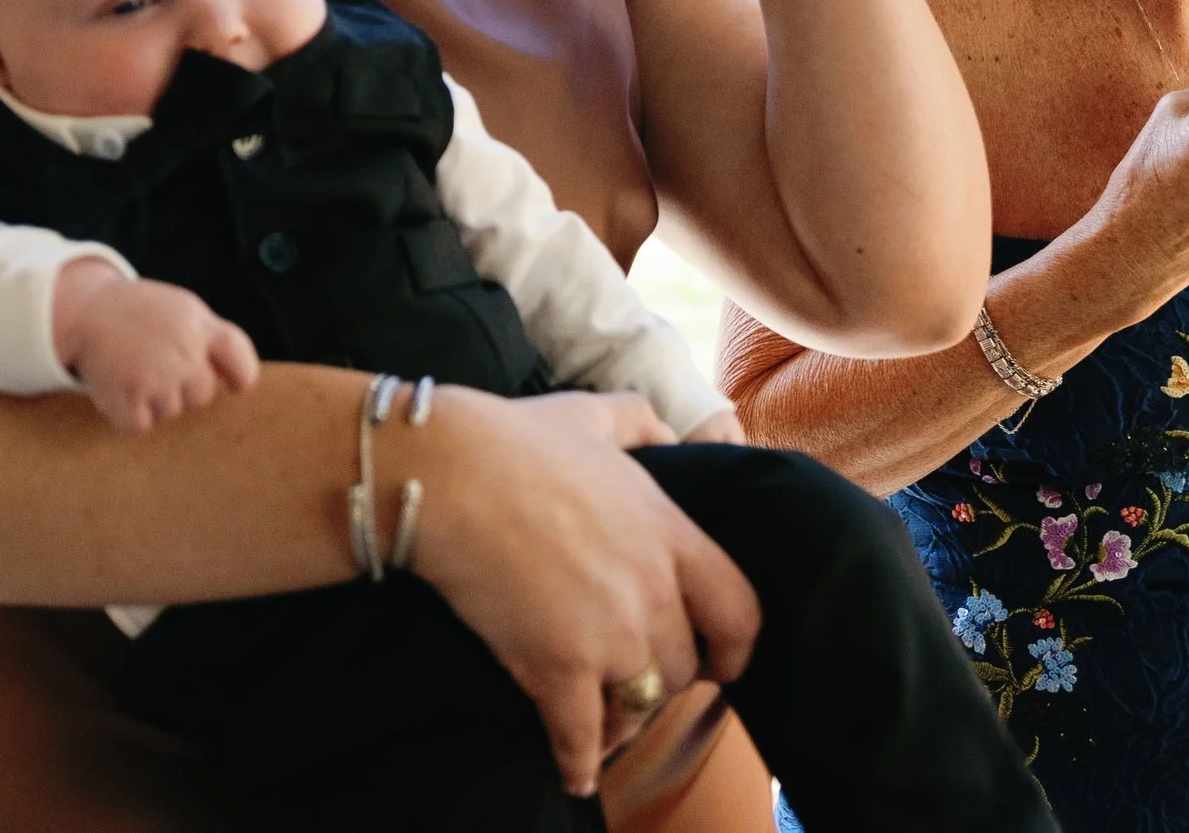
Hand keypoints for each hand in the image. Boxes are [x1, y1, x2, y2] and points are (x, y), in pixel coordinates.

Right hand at [52, 260, 259, 432]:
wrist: (88, 310)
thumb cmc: (144, 313)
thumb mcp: (185, 310)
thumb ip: (214, 339)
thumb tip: (237, 383)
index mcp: (202, 328)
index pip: (242, 366)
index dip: (239, 379)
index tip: (233, 385)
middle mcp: (184, 355)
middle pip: (203, 396)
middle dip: (185, 387)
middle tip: (158, 364)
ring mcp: (155, 379)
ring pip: (171, 412)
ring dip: (155, 400)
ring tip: (136, 369)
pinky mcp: (126, 400)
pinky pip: (141, 425)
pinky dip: (130, 414)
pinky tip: (122, 387)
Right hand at [401, 388, 759, 797]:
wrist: (449, 474)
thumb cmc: (517, 439)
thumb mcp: (596, 413)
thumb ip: (644, 425)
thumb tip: (669, 437)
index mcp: (669, 534)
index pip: (739, 610)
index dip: (735, 646)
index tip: (722, 661)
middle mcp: (652, 592)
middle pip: (682, 666)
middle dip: (661, 678)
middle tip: (635, 678)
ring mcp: (608, 635)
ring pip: (637, 704)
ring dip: (621, 717)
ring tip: (603, 720)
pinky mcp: (557, 669)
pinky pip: (581, 737)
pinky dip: (578, 761)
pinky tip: (575, 773)